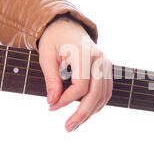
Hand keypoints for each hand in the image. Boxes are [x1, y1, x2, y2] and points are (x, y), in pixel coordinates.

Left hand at [37, 16, 112, 131]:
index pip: (80, 85)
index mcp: (83, 52)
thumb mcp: (46, 55)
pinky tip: (84, 113)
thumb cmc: (54, 40)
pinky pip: (106, 92)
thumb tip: (52, 102)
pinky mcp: (108, 69)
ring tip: (74, 124)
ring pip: (103, 95)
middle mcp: (99, 58)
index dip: (66, 99)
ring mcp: (106, 64)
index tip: (51, 106)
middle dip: (82, 113)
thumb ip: (51, 78)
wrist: (66, 27)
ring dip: (90, 113)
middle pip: (96, 93)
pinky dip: (97, 105)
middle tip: (67, 127)